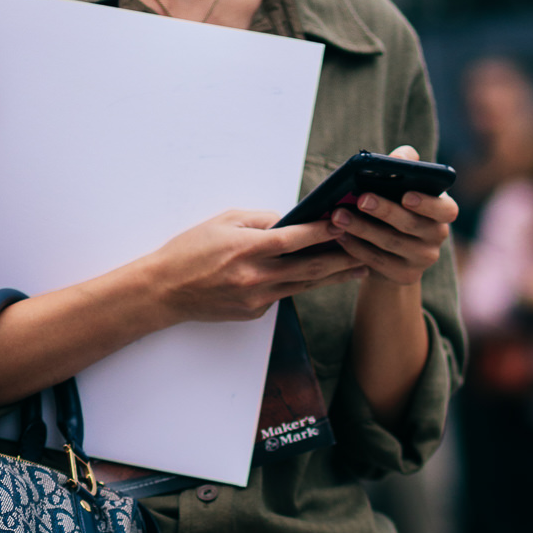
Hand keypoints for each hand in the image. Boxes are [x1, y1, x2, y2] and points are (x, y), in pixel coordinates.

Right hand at [146, 208, 362, 324]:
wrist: (165, 291)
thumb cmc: (190, 251)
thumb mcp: (223, 222)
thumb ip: (259, 220)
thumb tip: (289, 220)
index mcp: (246, 250)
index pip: (294, 239)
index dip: (322, 231)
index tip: (344, 222)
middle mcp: (255, 278)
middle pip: (309, 268)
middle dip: (342, 259)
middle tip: (367, 250)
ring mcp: (256, 299)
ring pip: (303, 286)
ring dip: (333, 277)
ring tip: (359, 268)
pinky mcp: (254, 313)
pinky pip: (282, 295)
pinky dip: (298, 284)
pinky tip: (316, 276)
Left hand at [326, 146, 457, 288]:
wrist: (395, 249)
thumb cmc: (399, 204)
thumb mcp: (405, 183)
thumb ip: (406, 165)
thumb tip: (400, 156)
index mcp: (443, 211)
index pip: (445, 210)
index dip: (427, 204)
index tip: (406, 195)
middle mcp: (438, 236)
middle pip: (410, 225)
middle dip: (384, 210)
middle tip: (361, 199)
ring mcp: (422, 259)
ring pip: (390, 243)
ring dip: (362, 228)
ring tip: (338, 216)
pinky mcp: (404, 275)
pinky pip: (378, 261)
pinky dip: (357, 247)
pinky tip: (340, 236)